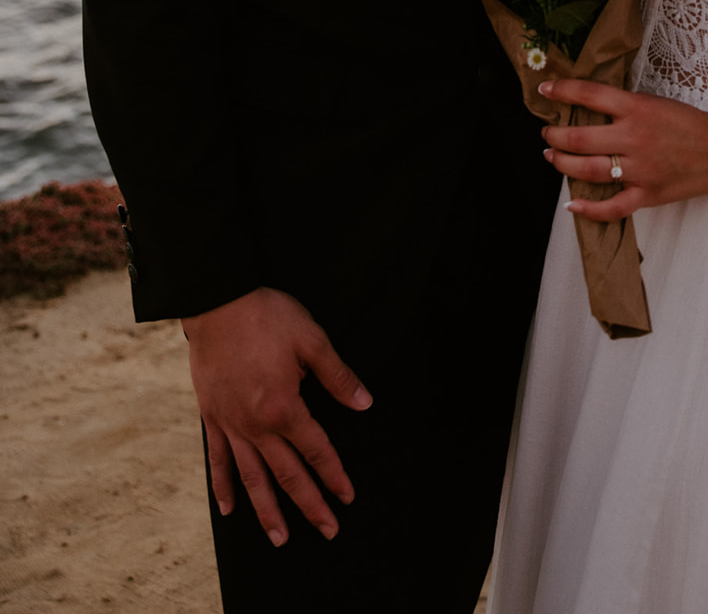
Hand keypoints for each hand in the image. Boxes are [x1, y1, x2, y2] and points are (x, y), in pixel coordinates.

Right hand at [182, 286, 371, 545]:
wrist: (216, 300)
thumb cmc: (267, 315)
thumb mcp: (312, 339)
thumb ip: (338, 377)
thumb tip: (365, 404)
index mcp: (283, 406)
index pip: (316, 450)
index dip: (334, 475)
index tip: (347, 497)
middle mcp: (255, 424)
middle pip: (286, 474)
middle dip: (309, 504)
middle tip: (327, 530)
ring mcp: (230, 423)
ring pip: (251, 477)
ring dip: (267, 510)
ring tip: (280, 539)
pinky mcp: (211, 416)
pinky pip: (217, 459)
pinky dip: (223, 485)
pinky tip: (229, 509)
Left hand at [538, 76, 707, 221]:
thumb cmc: (686, 123)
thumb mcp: (653, 101)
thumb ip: (621, 105)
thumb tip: (585, 106)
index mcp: (636, 108)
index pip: (589, 95)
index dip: (562, 91)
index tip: (545, 91)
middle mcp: (633, 137)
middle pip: (579, 138)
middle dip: (554, 136)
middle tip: (547, 133)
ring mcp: (639, 169)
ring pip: (587, 170)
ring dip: (562, 163)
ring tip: (552, 157)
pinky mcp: (647, 194)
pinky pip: (612, 208)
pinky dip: (589, 209)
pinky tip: (572, 205)